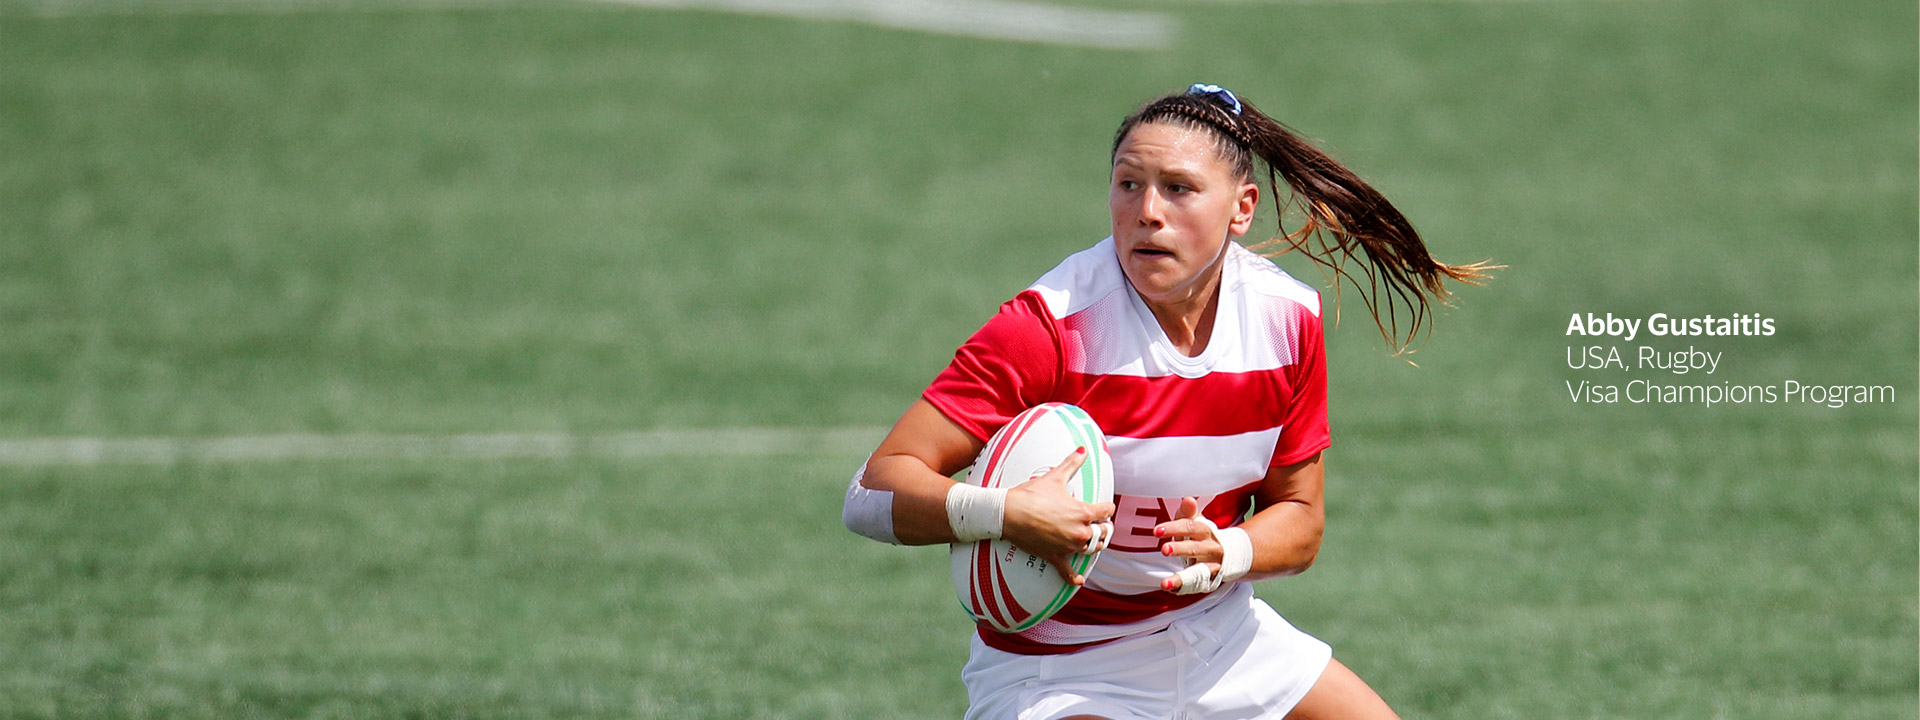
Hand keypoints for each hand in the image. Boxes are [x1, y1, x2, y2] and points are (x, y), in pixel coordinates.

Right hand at [1001, 448, 1116, 585]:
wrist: (1009, 513)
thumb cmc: (1031, 494)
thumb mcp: (1055, 477)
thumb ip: (1071, 463)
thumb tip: (1082, 450)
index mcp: (1084, 512)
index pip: (1107, 512)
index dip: (1107, 508)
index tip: (1104, 507)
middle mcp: (1080, 532)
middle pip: (1103, 533)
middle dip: (1102, 528)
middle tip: (1099, 524)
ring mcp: (1068, 546)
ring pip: (1090, 550)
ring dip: (1092, 545)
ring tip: (1091, 541)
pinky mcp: (1055, 556)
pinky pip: (1068, 572)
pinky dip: (1074, 577)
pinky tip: (1079, 580)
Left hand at [1155, 497, 1223, 591]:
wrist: (1231, 554)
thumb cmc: (1204, 536)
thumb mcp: (1198, 522)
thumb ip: (1188, 513)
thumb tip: (1187, 499)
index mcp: (1206, 531)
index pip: (1190, 527)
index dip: (1174, 528)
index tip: (1156, 530)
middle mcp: (1210, 549)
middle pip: (1195, 548)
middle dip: (1180, 549)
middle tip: (1164, 550)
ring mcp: (1211, 566)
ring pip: (1198, 572)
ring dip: (1181, 578)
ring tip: (1165, 583)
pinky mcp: (1209, 580)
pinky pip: (1196, 586)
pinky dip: (1182, 588)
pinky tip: (1169, 589)